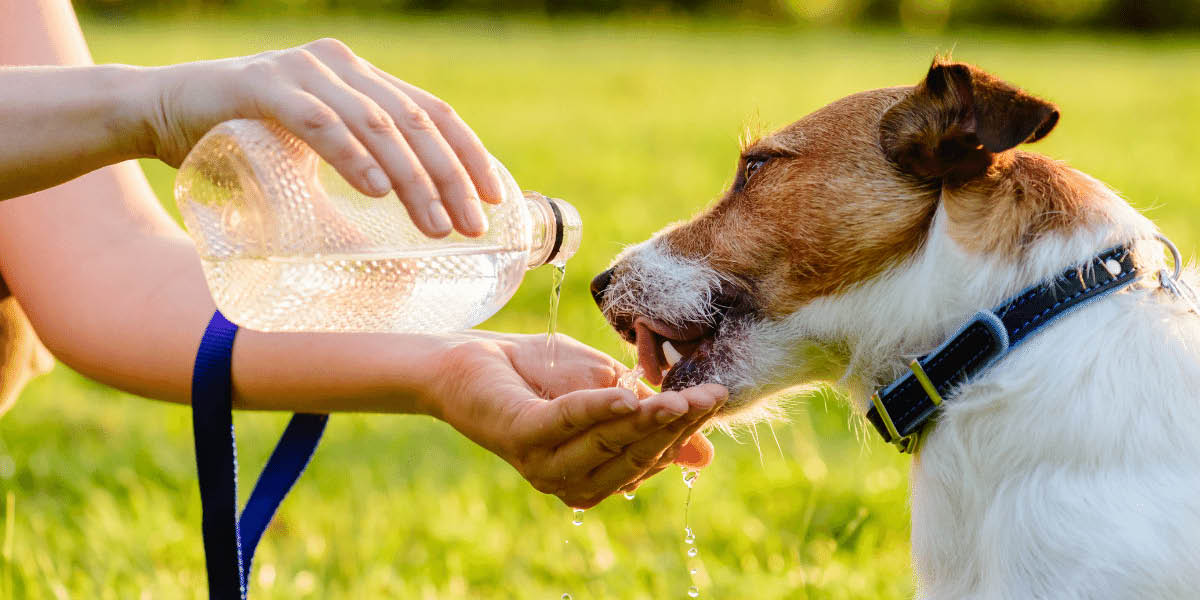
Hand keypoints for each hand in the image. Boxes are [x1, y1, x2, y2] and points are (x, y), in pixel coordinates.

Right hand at [137, 38, 501, 237]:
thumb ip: (357, 178)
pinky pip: (318, 121)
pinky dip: (351, 156)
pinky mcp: (261, 86)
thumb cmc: (242, 145)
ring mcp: (302, 71)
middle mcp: (341, 67)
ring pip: (376, 124)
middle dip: (450, 179)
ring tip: (435, 225)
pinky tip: (377, 190)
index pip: (432, 112)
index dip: (469, 155)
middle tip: (470, 227)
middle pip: (414, 122)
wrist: (156, 113)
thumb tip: (404, 248)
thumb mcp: (314, 162)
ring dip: (412, 179)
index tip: (494, 200)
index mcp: (362, 80)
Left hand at [430, 332, 726, 507]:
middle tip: (709, 395)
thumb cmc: (539, 372)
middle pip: (636, 455)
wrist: (470, 357)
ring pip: (608, 444)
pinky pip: (568, 423)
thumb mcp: (607, 391)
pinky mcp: (521, 435)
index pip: (651, 457)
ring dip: (647, 420)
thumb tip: (706, 454)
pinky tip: (628, 397)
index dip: (685, 429)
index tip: (716, 397)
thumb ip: (648, 416)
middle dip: (676, 425)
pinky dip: (599, 409)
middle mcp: (570, 481)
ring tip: (680, 399)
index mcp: (594, 475)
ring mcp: (544, 463)